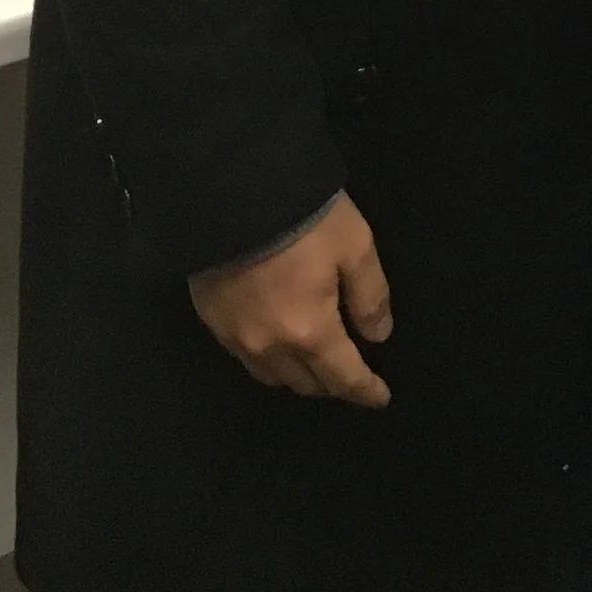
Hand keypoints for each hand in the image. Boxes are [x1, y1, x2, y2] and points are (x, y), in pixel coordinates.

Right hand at [187, 193, 391, 406]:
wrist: (231, 192)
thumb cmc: (304, 217)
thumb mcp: (355, 245)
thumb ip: (370, 295)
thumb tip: (378, 335)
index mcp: (309, 331)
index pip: (342, 377)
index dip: (365, 390)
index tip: (380, 398)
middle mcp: (269, 346)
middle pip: (305, 383)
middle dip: (332, 384)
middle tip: (349, 372)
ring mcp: (234, 337)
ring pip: (272, 377)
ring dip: (297, 375)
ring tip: (313, 361)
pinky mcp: (211, 320)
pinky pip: (243, 358)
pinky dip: (267, 358)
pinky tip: (275, 341)